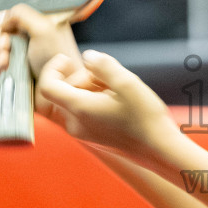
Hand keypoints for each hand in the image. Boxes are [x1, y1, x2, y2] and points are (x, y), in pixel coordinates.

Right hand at [0, 3, 79, 83]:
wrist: (63, 87)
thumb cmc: (59, 57)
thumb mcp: (44, 27)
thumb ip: (20, 14)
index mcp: (28, 30)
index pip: (0, 24)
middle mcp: (19, 45)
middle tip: (5, 45)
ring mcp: (12, 63)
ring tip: (6, 59)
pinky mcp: (8, 80)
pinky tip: (4, 67)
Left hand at [36, 51, 180, 162]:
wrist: (160, 150)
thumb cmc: (145, 117)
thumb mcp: (127, 82)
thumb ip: (103, 64)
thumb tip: (87, 57)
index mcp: (79, 109)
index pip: (47, 86)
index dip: (51, 68)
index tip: (66, 58)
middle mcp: (75, 124)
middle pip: (61, 92)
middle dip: (79, 77)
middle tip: (107, 76)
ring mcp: (83, 133)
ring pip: (72, 102)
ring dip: (88, 89)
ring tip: (116, 88)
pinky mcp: (92, 137)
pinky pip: (82, 113)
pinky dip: (92, 101)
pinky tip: (116, 100)